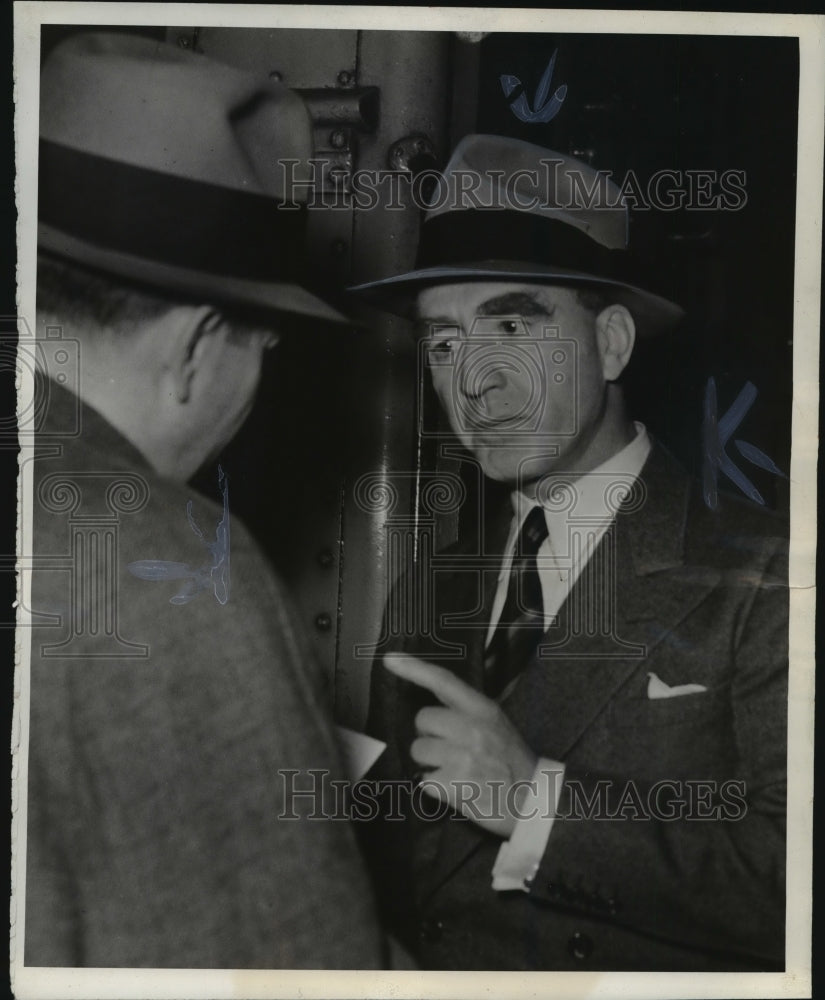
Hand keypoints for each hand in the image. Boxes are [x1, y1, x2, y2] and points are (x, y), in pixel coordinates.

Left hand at [383, 653, 537, 837]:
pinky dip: (435, 786)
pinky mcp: (455, 785)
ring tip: (455, 769)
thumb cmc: (510, 761)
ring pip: (419, 751)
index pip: (443, 681)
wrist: (531, 802)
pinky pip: (424, 780)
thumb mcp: (495, 723)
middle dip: (430, 735)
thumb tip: (428, 697)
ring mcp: (463, 757)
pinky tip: (456, 787)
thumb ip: (464, 708)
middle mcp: (473, 729)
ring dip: (430, 762)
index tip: (390, 659)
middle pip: (422, 720)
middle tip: (451, 748)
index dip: (414, 668)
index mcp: (483, 710)